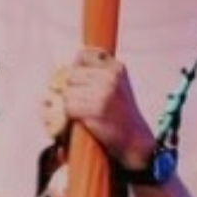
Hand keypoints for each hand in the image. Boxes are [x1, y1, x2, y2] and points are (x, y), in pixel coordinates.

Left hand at [60, 47, 156, 171]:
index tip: (79, 84)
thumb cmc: (119, 116)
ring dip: (70, 106)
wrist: (135, 140)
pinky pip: (69, 107)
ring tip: (84, 114)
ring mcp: (104, 91)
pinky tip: (83, 121)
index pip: (82, 55)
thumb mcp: (116, 87)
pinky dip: (70, 117)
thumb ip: (96, 76)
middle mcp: (111, 76)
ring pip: (68, 93)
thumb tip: (62, 70)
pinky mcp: (96, 108)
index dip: (76, 71)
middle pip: (71, 76)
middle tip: (81, 104)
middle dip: (71, 91)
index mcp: (116, 67)